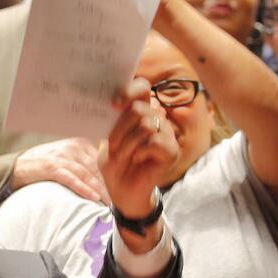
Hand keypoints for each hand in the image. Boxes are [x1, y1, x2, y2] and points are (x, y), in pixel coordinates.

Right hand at [11, 138, 107, 203]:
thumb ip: (83, 160)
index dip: (110, 175)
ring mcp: (62, 157)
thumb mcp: (66, 156)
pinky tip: (93, 197)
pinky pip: (72, 179)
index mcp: (79, 143)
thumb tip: (103, 175)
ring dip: (99, 189)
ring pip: (86, 174)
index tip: (117, 188)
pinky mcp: (52, 168)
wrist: (19, 166)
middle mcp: (72, 147)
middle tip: (115, 199)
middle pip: (96, 168)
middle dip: (106, 184)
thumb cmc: (45, 163)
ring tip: (107, 202)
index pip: (100, 160)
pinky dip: (83, 189)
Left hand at [100, 78, 178, 217]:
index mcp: (140, 111)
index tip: (114, 103)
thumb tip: (106, 101)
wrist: (122, 190)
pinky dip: (140, 151)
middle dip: (120, 129)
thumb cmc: (115, 164)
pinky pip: (154, 141)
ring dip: (127, 143)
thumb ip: (110, 120)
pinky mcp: (171, 150)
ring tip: (123, 155)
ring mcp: (166, 133)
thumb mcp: (107, 139)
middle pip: (138, 108)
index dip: (130, 90)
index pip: (142, 87)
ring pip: (145, 125)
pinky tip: (137, 159)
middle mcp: (155, 118)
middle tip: (113, 146)